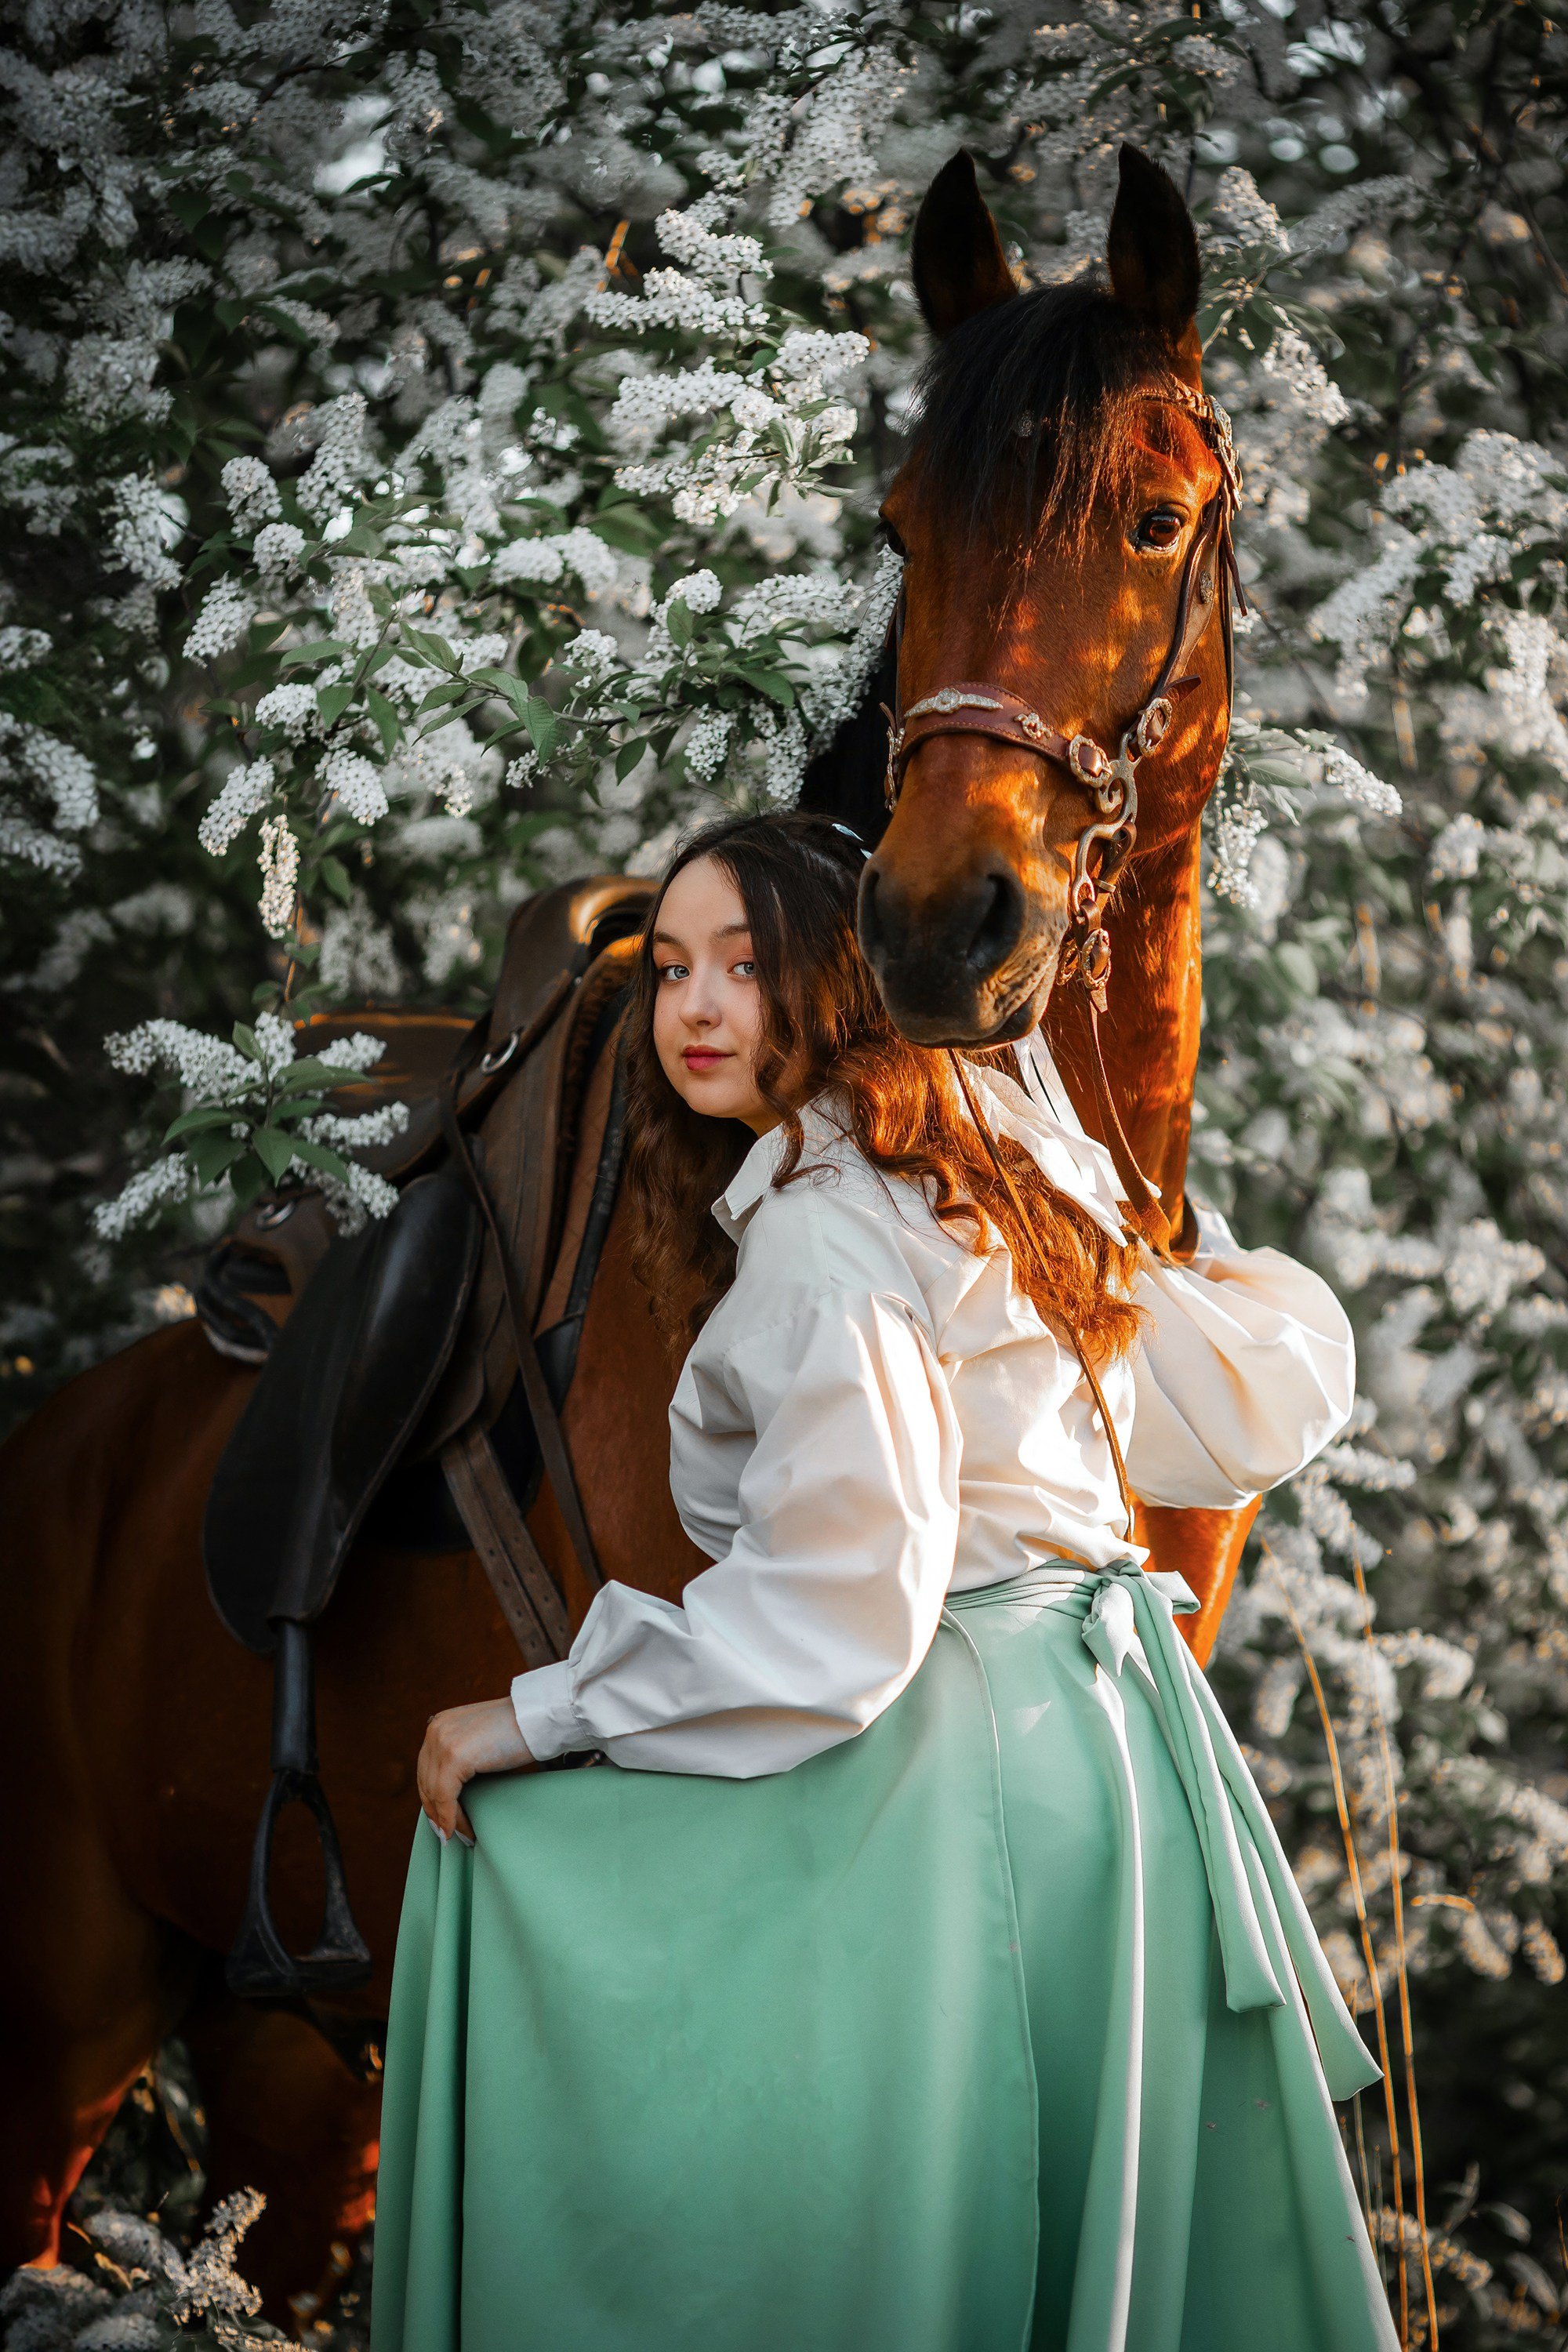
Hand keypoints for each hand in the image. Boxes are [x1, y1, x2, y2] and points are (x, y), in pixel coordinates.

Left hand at [417, 1697, 533, 1844]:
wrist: (537, 1718)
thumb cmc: (518, 1730)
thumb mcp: (478, 1737)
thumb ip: (461, 1752)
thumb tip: (452, 1790)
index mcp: (440, 1724)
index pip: (426, 1769)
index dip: (432, 1798)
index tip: (441, 1820)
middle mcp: (435, 1730)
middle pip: (425, 1781)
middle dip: (435, 1811)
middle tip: (447, 1833)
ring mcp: (443, 1742)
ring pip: (434, 1792)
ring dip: (446, 1819)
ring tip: (461, 1835)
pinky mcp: (454, 1757)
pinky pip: (445, 1797)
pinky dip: (451, 1818)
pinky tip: (462, 1830)